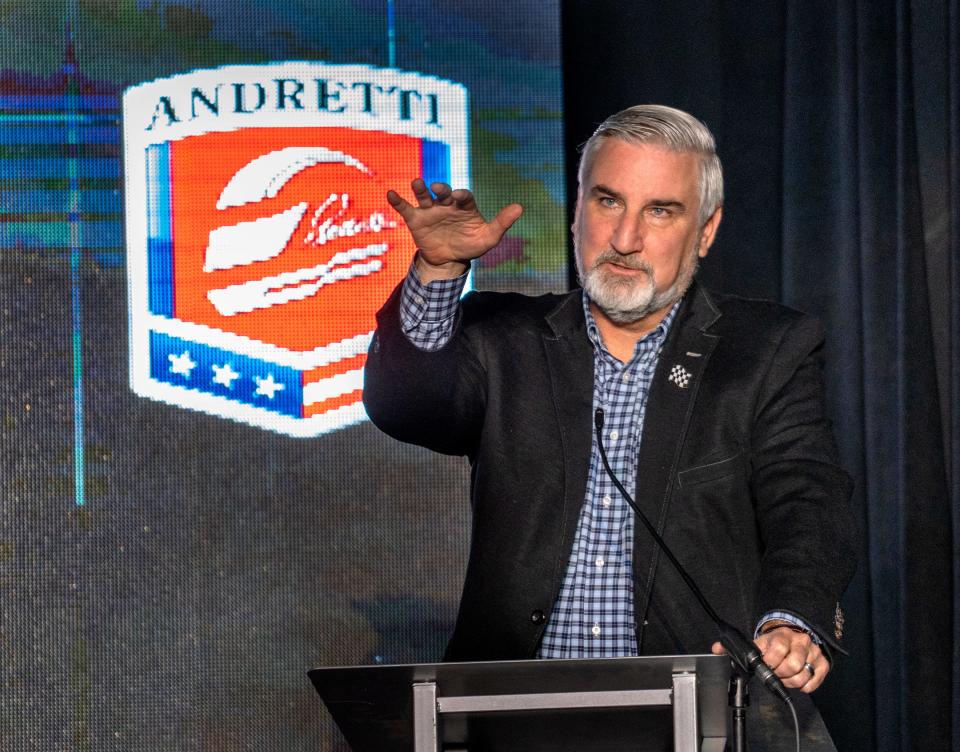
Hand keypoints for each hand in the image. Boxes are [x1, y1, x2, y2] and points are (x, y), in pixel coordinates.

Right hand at [386, 179, 522, 281]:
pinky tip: (390, 194)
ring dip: (420, 188)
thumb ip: (501, 222)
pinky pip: (406, 208)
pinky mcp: (416, 220)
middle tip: (439, 187)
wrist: (449, 260)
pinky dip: (398, 201)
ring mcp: (430, 210)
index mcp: (465, 206)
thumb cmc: (470, 245)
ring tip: (416, 182)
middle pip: (444, 192)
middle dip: (441, 189)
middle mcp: (446, 204)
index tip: (459, 197)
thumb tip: (520, 207)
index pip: (464, 196)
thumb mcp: (488, 237)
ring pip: (424, 196)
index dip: (462, 195)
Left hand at [711, 626, 828, 692]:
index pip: (778, 648)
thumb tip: (716, 648)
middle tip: (774, 674)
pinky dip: (804, 686)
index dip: (769, 661)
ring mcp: (812, 652)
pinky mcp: (822, 663)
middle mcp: (799, 642)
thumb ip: (735, 646)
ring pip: (802, 674)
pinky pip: (814, 681)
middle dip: (779, 675)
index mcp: (781, 635)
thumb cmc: (775, 641)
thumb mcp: (758, 641)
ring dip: (790, 682)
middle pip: (791, 665)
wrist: (796, 633)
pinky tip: (797, 681)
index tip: (765, 665)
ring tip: (784, 678)